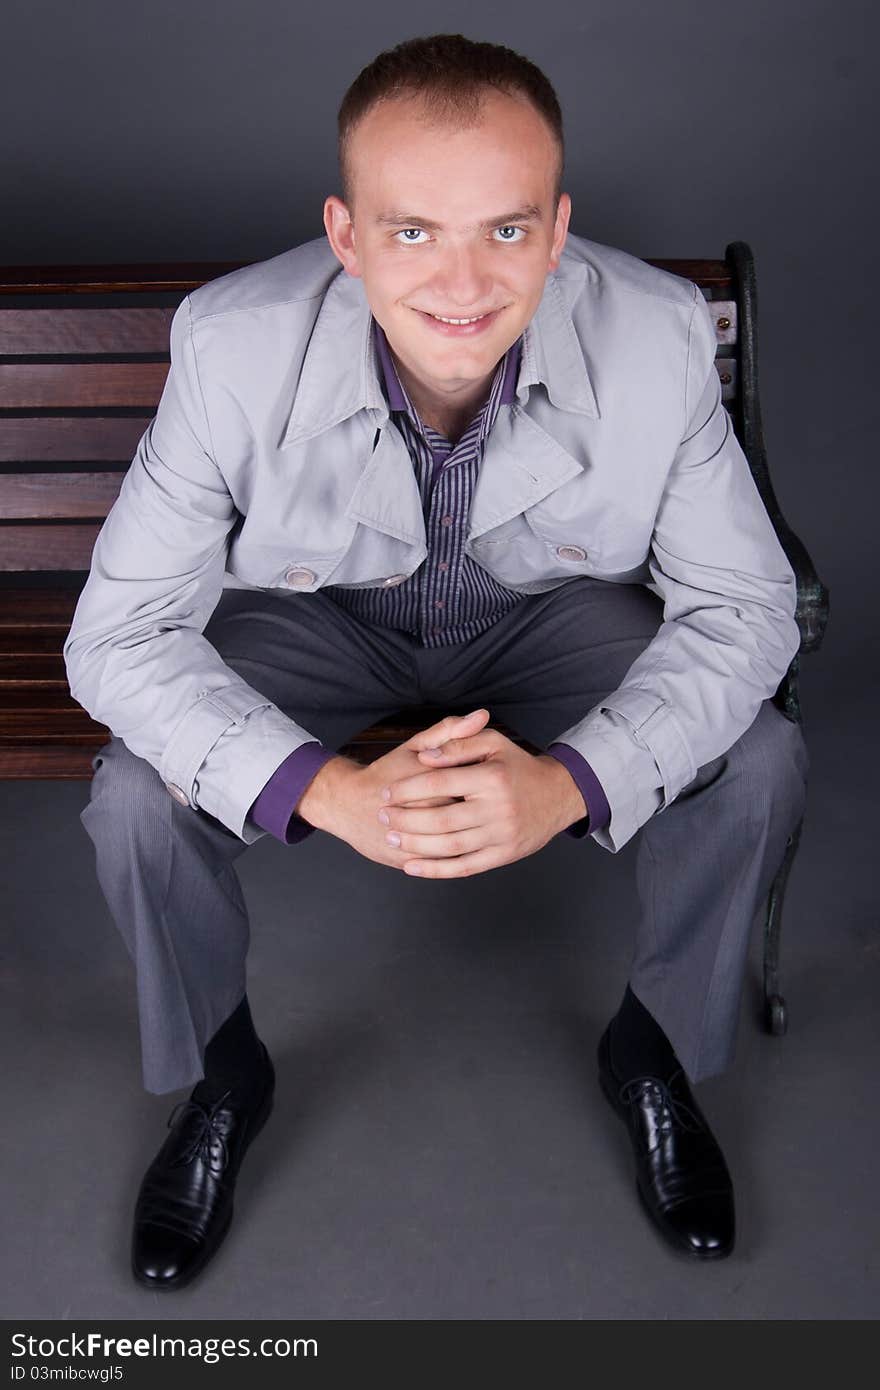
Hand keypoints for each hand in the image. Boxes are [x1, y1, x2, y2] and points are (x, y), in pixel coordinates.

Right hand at [296, 709, 491, 869]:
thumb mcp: (416, 746)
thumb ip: (450, 732)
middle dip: (479, 815)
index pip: (475, 789)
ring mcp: (416, 842)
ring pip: (455, 847)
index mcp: (434, 785)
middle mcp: (426, 815)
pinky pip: (440, 865)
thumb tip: (482, 716)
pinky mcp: (408, 860)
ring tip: (470, 826)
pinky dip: (452, 858)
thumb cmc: (386, 771)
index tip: (485, 785)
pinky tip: (458, 845)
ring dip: (468, 838)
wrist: (347, 804)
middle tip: (480, 806)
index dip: (485, 789)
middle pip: (468, 819)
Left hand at [378, 711, 587, 877]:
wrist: (556, 796)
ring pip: (449, 846)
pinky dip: (436, 870)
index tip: (386, 792)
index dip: (407, 789)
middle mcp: (498, 809)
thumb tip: (427, 757)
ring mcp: (501, 836)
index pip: (439, 783)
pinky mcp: (503, 855)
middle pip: (440, 818)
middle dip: (405, 819)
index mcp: (492, 778)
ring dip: (415, 845)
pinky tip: (412, 867)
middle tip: (382, 816)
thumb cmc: (517, 766)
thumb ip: (459, 743)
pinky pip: (464, 867)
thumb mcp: (493, 743)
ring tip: (391, 838)